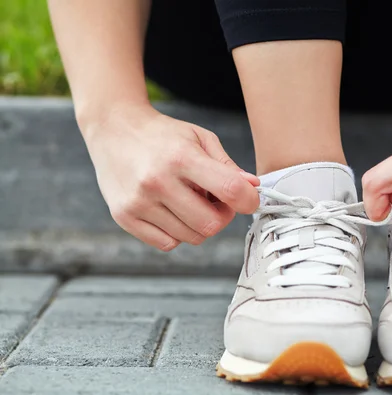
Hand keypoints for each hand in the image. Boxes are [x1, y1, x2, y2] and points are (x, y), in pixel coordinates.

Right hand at [82, 102, 259, 250]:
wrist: (113, 129)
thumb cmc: (163, 135)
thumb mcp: (200, 138)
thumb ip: (227, 165)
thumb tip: (252, 188)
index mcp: (182, 157)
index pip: (230, 190)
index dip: (249, 200)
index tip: (249, 200)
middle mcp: (158, 182)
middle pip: (211, 224)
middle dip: (223, 216)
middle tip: (217, 201)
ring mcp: (138, 202)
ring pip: (191, 237)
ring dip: (200, 224)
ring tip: (191, 201)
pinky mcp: (124, 217)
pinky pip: (168, 243)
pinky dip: (177, 232)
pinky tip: (172, 211)